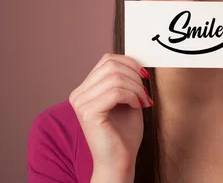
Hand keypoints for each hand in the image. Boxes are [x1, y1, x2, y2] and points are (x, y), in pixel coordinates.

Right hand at [69, 53, 152, 178]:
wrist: (119, 162)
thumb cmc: (124, 135)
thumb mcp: (127, 100)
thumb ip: (126, 80)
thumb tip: (137, 62)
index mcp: (85, 89)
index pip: (107, 60)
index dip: (129, 63)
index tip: (144, 77)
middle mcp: (78, 94)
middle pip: (111, 65)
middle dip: (134, 75)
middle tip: (144, 92)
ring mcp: (80, 103)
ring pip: (115, 77)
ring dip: (136, 88)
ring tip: (142, 101)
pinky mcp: (88, 112)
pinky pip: (116, 92)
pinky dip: (132, 96)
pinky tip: (137, 106)